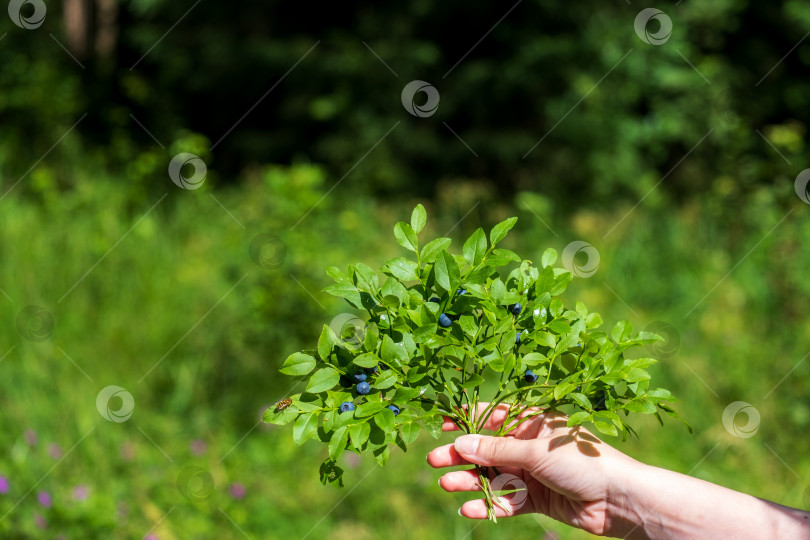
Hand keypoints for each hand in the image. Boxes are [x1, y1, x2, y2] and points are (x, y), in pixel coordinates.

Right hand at [426, 403, 641, 536]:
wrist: (619, 499)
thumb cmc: (582, 462)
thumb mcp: (535, 451)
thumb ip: (496, 451)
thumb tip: (460, 443)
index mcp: (533, 422)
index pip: (493, 417)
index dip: (467, 420)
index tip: (442, 425)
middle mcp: (530, 445)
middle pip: (488, 449)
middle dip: (461, 454)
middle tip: (434, 460)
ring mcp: (533, 473)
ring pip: (493, 475)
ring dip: (470, 481)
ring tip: (446, 485)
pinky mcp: (537, 498)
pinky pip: (507, 500)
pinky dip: (489, 504)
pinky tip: (471, 508)